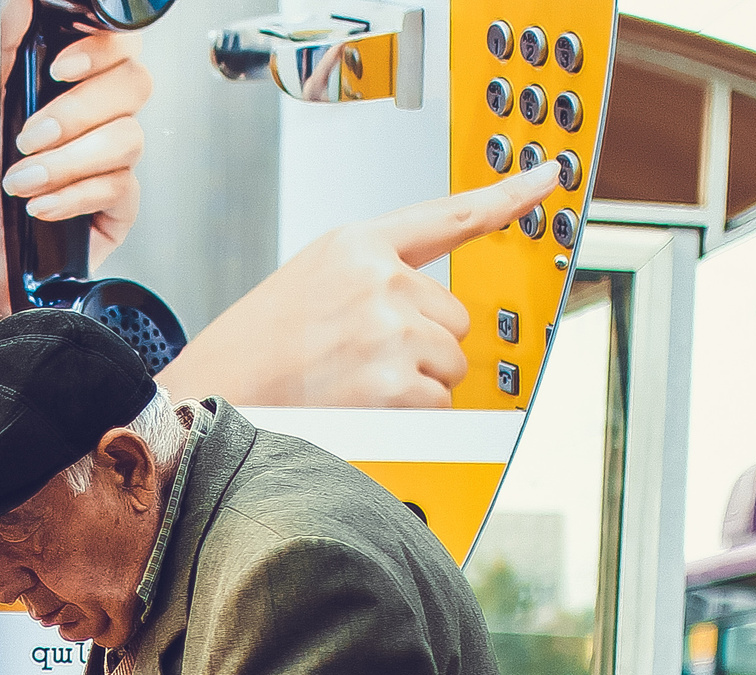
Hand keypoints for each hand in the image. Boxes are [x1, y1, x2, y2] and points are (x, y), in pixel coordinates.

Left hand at [0, 0, 149, 265]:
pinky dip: (76, 197)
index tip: (59, 68)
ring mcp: (112, 161)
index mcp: (75, 81)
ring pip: (129, 139)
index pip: (119, 45)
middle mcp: (99, 116)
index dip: (102, 49)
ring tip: (20, 181)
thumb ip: (5, 43)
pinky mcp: (117, 208)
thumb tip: (16, 2)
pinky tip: (41, 207)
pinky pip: (122, 191)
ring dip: (67, 162)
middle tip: (27, 137)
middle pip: (134, 85)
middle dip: (77, 112)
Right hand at [157, 163, 562, 408]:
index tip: (547, 177)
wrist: (208, 395)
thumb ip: (374, 273)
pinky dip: (408, 417)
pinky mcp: (393, 385)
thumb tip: (436, 306)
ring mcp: (387, 332)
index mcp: (355, 245)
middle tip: (359, 357)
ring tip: (353, 383)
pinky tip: (361, 406)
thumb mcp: (311, 280)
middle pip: (454, 318)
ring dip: (414, 384)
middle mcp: (377, 280)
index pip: (447, 216)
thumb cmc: (255, 348)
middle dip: (421, 345)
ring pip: (451, 363)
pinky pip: (439, 403)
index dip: (507, 195)